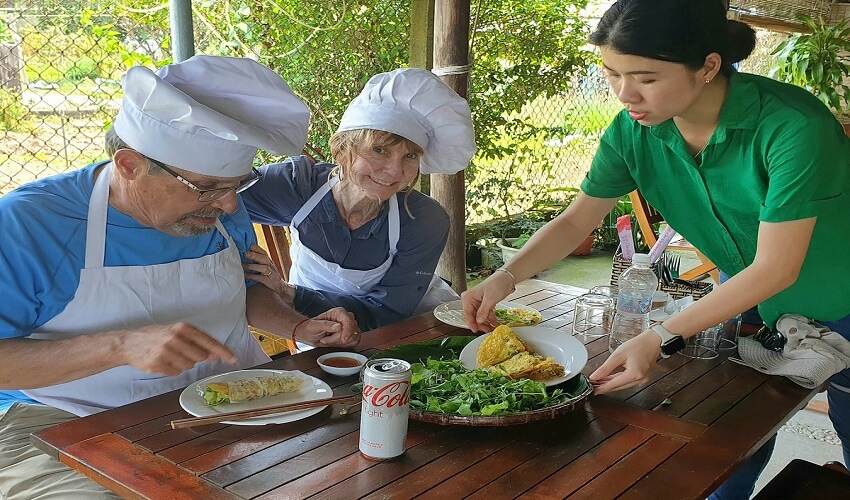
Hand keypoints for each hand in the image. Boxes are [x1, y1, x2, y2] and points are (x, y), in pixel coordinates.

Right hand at [118, 323, 236, 375]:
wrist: (129, 343)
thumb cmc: (156, 336)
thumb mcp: (176, 332)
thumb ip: (196, 341)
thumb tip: (215, 355)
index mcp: (182, 328)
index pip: (209, 341)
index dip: (223, 352)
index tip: (233, 359)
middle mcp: (175, 338)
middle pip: (200, 357)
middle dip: (195, 358)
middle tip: (181, 352)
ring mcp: (166, 352)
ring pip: (188, 366)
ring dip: (182, 364)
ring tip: (169, 356)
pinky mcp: (158, 364)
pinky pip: (176, 373)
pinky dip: (172, 370)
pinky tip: (163, 362)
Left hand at [244, 244, 293, 301]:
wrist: (281, 287)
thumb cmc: (271, 276)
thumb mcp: (268, 267)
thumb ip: (259, 261)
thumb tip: (246, 254)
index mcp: (270, 262)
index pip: (264, 253)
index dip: (257, 249)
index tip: (250, 246)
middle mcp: (271, 266)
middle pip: (264, 258)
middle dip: (255, 255)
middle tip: (245, 254)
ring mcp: (271, 274)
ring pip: (264, 268)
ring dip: (253, 266)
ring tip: (243, 265)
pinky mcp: (269, 282)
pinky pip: (261, 278)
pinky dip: (253, 276)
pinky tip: (245, 275)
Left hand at [295, 307, 359, 347]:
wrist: (309, 335)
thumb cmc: (310, 329)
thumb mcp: (313, 326)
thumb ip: (326, 325)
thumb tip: (338, 326)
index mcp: (338, 312)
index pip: (349, 320)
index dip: (348, 331)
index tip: (344, 339)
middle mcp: (346, 318)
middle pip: (352, 330)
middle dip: (338, 338)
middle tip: (325, 339)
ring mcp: (349, 327)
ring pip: (354, 338)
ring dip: (340, 343)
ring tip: (328, 340)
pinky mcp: (350, 335)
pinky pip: (355, 342)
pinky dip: (344, 346)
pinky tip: (335, 343)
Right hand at [461, 270, 513, 331]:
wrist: (507, 278)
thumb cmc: (497, 284)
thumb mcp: (490, 298)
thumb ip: (483, 311)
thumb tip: (479, 321)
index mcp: (468, 297)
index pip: (467, 313)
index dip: (471, 323)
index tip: (476, 330)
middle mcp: (471, 300)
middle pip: (473, 316)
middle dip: (480, 324)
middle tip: (486, 331)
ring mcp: (478, 303)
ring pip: (480, 317)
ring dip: (486, 323)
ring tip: (492, 329)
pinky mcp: (485, 305)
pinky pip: (486, 315)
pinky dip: (490, 320)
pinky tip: (495, 324)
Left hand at [589, 330, 660, 394]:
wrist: (653, 341)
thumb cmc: (638, 345)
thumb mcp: (618, 355)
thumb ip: (605, 368)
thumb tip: (594, 377)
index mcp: (634, 374)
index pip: (614, 384)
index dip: (601, 388)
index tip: (592, 390)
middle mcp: (640, 380)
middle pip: (618, 387)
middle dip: (605, 386)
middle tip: (593, 385)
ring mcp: (642, 380)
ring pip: (622, 385)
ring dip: (610, 384)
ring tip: (598, 382)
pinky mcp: (642, 377)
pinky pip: (627, 382)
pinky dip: (618, 380)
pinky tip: (609, 379)